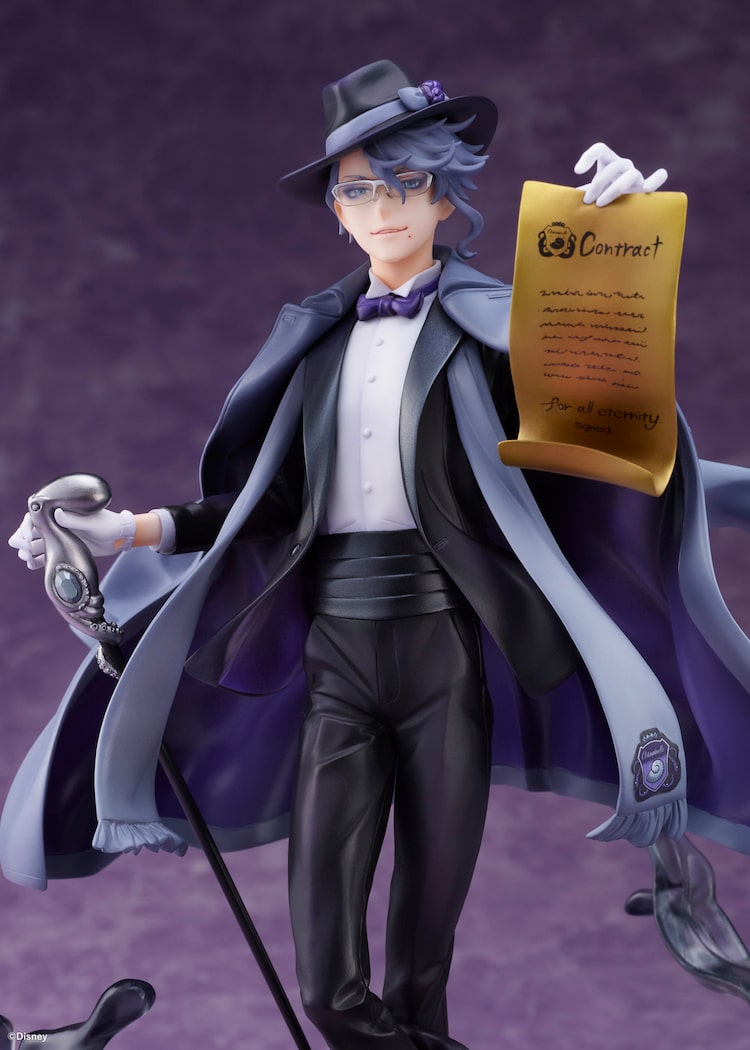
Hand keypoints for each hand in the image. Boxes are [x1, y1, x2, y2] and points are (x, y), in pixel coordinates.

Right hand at [8, 506, 135, 567]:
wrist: (119, 538)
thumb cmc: (108, 524)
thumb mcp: (92, 521)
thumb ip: (74, 520)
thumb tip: (56, 514)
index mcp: (61, 512)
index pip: (35, 516)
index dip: (27, 527)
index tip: (29, 538)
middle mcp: (56, 524)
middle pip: (31, 531)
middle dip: (23, 540)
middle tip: (24, 551)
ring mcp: (59, 537)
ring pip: (36, 544)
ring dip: (27, 551)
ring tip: (27, 559)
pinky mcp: (64, 549)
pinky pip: (46, 554)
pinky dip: (37, 560)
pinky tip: (32, 565)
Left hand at [574, 142, 667, 206]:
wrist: (615, 213)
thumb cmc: (597, 202)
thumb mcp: (587, 195)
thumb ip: (579, 194)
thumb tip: (565, 201)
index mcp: (608, 162)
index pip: (601, 149)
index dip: (589, 156)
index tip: (578, 171)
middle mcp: (623, 165)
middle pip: (612, 167)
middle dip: (597, 185)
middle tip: (588, 202)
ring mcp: (636, 175)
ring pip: (630, 175)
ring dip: (614, 189)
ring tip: (601, 203)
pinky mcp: (646, 188)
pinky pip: (658, 178)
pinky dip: (656, 180)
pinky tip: (647, 189)